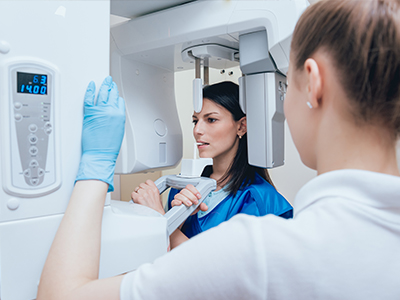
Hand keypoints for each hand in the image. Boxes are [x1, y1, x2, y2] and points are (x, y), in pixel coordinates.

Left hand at [75, 76, 124, 191]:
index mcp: (119, 115)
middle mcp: (111, 111)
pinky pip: (89, 98)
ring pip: (102, 93)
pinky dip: (90, 90)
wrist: (100, 154)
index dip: (116, 96)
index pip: (119, 101)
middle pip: (111, 94)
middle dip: (111, 87)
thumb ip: (116, 119)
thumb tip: (113, 114)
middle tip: (110, 81)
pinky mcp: (89, 113)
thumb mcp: (119, 131)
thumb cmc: (109, 147)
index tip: (115, 93)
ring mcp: (100, 111)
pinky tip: (91, 85)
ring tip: (104, 81)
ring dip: (104, 86)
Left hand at [131, 180, 164, 214]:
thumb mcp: (158, 197)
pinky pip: (133, 194)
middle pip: (141, 185)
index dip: (145, 185)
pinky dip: (133, 197)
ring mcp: (143, 194)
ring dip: (137, 193)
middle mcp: (149, 190)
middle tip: (142, 195)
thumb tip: (147, 190)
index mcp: (155, 189)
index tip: (145, 188)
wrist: (156, 215)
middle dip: (141, 189)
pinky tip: (136, 200)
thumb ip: (152, 191)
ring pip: (136, 189)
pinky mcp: (138, 198)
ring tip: (140, 199)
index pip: (148, 181)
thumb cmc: (157, 209)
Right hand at [171, 184, 207, 214]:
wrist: (185, 214)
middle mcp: (182, 194)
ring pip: (179, 195)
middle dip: (191, 196)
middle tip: (196, 202)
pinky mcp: (174, 204)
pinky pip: (174, 201)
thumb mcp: (197, 206)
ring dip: (185, 199)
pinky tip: (180, 203)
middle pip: (185, 191)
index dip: (194, 191)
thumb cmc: (191, 208)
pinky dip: (177, 202)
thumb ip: (202, 206)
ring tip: (190, 204)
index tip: (199, 197)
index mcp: (188, 192)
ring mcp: (178, 198)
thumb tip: (205, 207)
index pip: (189, 187)